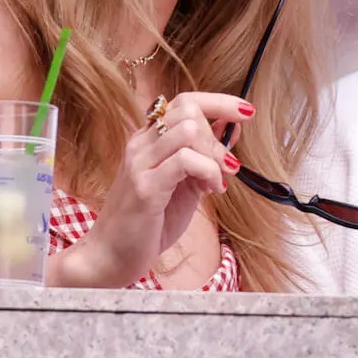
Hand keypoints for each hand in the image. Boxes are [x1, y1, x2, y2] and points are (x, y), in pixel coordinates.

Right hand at [65, 92, 246, 287]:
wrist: (112, 257)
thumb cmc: (150, 222)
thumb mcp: (186, 184)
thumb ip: (204, 156)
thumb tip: (231, 129)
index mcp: (149, 140)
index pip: (184, 101)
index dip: (219, 102)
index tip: (246, 112)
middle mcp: (141, 145)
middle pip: (188, 109)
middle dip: (217, 134)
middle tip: (226, 165)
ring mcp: (140, 163)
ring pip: (188, 129)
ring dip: (213, 154)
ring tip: (216, 180)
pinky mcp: (145, 187)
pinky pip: (184, 160)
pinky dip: (208, 171)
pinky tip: (211, 190)